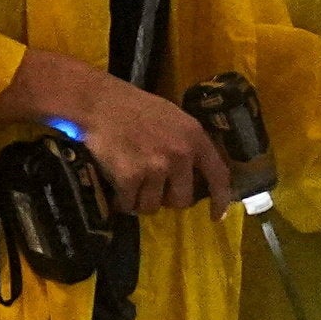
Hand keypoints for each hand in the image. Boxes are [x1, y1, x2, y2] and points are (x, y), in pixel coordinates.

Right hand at [56, 75, 229, 214]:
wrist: (100, 103)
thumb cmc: (136, 107)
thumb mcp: (174, 118)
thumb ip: (188, 143)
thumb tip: (194, 173)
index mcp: (194, 138)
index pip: (218, 175)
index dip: (220, 199)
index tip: (216, 216)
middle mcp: (179, 155)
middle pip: (182, 200)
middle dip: (167, 200)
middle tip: (154, 190)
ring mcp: (155, 167)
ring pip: (152, 206)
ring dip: (141, 201)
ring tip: (131, 185)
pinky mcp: (130, 177)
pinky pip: (129, 204)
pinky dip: (122, 200)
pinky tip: (117, 187)